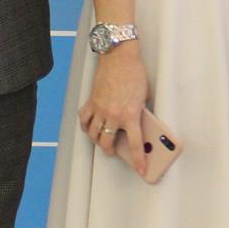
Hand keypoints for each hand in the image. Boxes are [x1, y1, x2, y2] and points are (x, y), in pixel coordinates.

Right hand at [80, 43, 148, 175]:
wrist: (119, 57)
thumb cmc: (134, 74)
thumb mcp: (144, 97)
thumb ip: (140, 113)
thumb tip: (137, 125)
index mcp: (130, 115)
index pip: (135, 144)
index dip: (138, 160)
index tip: (141, 170)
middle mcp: (113, 115)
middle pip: (107, 143)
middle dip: (110, 151)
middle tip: (114, 152)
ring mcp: (100, 109)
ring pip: (94, 134)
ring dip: (98, 141)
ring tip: (102, 141)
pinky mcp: (91, 102)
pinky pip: (84, 120)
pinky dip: (86, 126)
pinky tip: (90, 127)